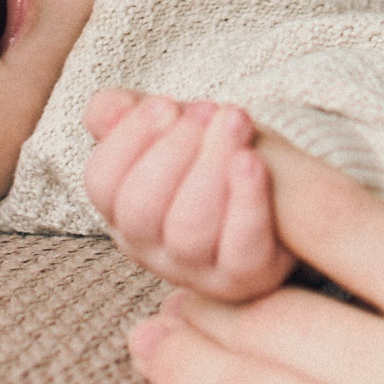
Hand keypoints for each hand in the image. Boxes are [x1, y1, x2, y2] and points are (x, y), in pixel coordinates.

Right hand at [85, 90, 294, 301]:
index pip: (102, 182)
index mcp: (122, 210)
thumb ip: (130, 116)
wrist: (281, 195)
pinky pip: (240, 249)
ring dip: (210, 169)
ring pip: (188, 230)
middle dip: (173, 150)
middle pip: (141, 210)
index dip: (129, 140)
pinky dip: (246, 202)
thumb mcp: (171, 127)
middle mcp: (149, 247)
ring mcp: (195, 270)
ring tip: (235, 122)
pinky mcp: (244, 279)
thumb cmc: (215, 156)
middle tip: (206, 110)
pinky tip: (253, 160)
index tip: (165, 104)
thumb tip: (108, 109)